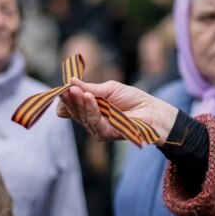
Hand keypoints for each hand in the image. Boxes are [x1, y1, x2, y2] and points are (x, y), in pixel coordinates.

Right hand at [57, 78, 177, 146]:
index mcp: (90, 108)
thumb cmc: (132, 98)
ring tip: (76, 91)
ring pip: (82, 116)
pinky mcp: (105, 134)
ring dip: (78, 102)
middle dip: (70, 99)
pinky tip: (88, 98)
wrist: (151, 109)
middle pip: (74, 111)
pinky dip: (90, 108)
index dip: (66, 98)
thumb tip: (70, 81)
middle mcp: (91, 119)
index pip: (72, 105)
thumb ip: (90, 88)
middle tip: (68, 88)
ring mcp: (97, 128)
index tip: (63, 88)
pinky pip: (93, 121)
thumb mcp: (109, 88)